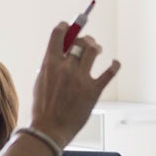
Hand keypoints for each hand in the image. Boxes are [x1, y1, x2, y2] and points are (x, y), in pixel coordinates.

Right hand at [25, 23, 120, 148]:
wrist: (50, 129)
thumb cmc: (43, 108)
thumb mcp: (40, 81)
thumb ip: (50, 65)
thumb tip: (61, 52)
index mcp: (50, 64)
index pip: (58, 35)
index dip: (65, 27)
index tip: (68, 26)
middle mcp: (66, 68)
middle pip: (79, 41)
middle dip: (83, 38)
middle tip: (87, 42)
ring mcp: (81, 79)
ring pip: (93, 50)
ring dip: (95, 46)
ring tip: (97, 49)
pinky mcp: (93, 90)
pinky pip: (109, 72)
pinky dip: (114, 65)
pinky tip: (115, 63)